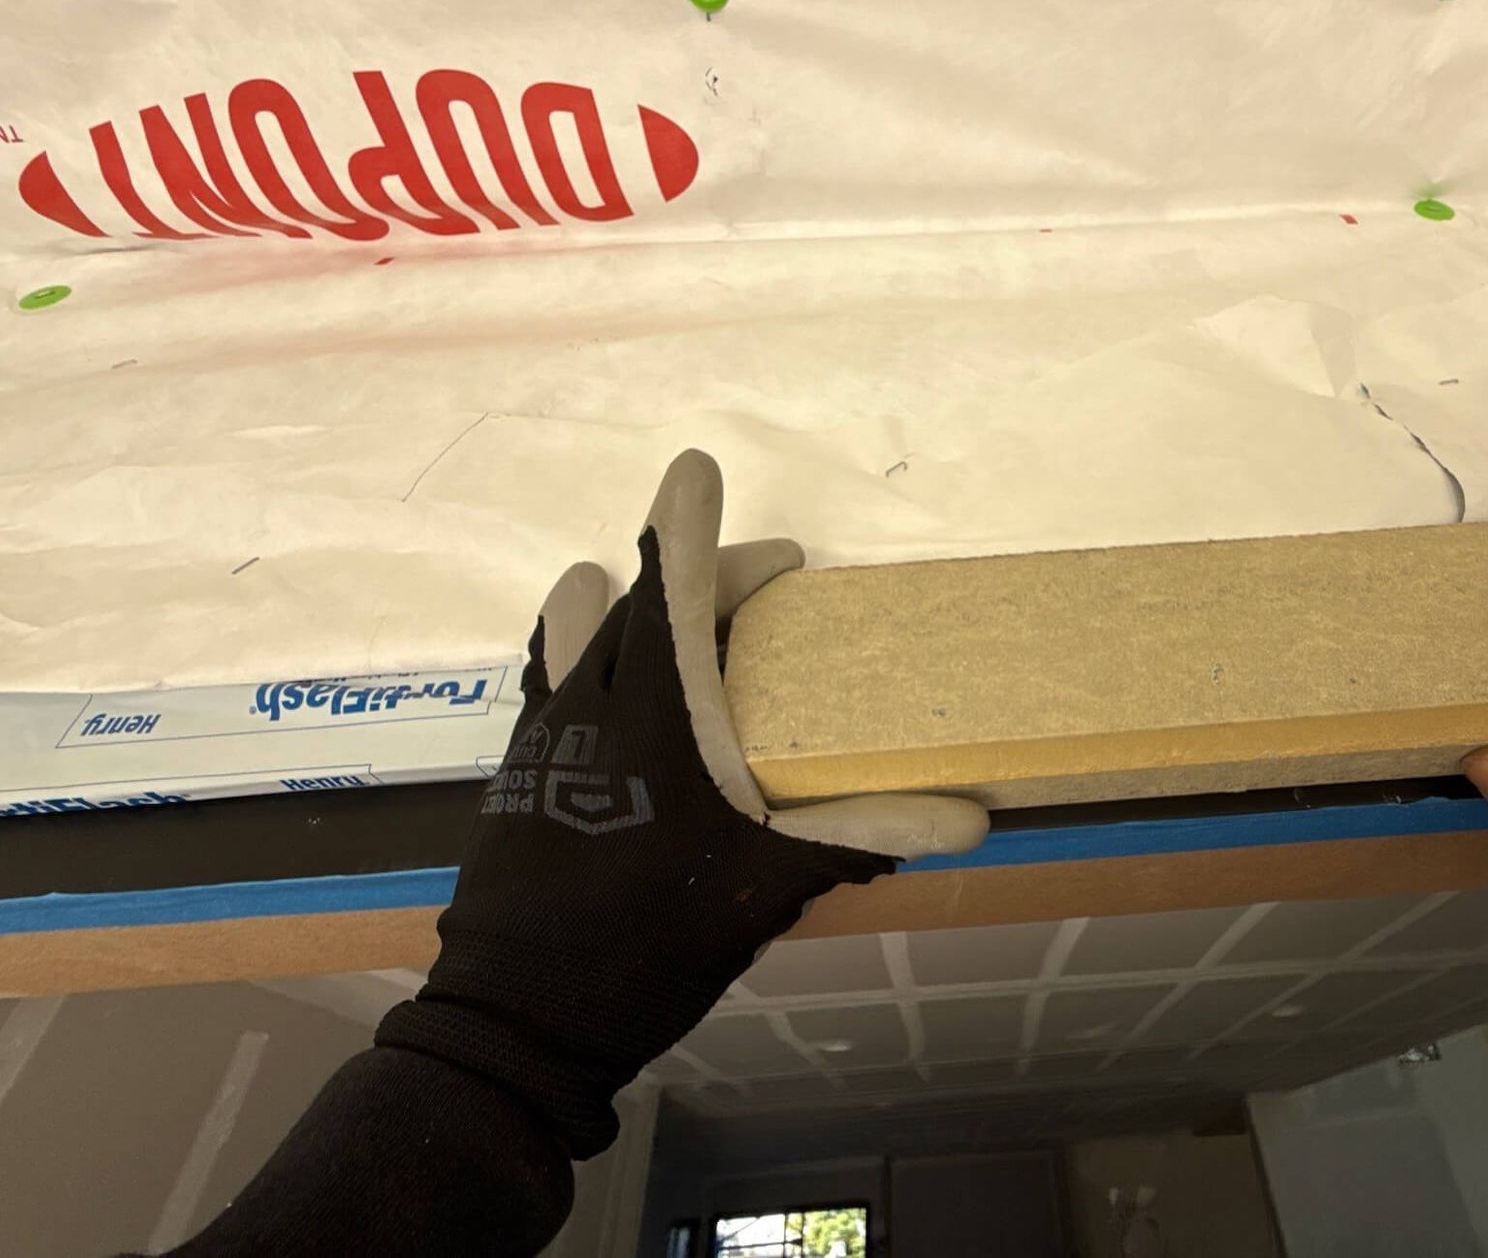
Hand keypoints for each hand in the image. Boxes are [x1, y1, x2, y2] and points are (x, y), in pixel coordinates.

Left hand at [379, 451, 987, 1156]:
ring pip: (577, 636)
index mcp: (654, 714)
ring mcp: (543, 739)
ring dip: (622, 603)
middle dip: (695, 569)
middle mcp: (590, 705)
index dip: (686, 522)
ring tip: (660, 602)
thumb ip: (862, 836)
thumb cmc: (649, 941)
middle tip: (763, 576)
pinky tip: (599, 685)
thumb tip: (972, 817)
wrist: (521, 1019)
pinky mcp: (515, 776)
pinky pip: (549, 682)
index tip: (699, 468)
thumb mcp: (767, 889)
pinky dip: (581, 653)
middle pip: (637, 604)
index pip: (672, 588)